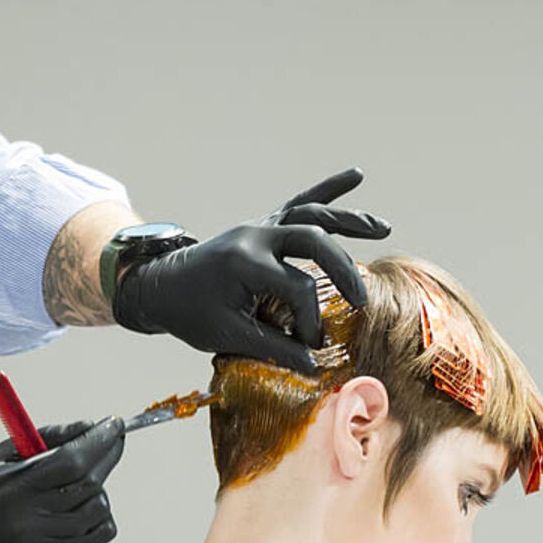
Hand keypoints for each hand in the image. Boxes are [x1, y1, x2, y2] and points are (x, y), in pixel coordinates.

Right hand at [0, 418, 124, 542]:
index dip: (99, 441)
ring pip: (97, 510)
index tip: (113, 425)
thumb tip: (88, 427)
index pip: (72, 461)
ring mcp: (42, 541)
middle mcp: (31, 516)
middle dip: (108, 456)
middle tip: (114, 440)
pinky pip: (95, 538)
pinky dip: (102, 518)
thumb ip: (46, 439)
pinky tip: (89, 507)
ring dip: (102, 489)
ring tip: (89, 480)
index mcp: (16, 487)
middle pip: (90, 484)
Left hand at [112, 167, 389, 372]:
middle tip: (360, 300)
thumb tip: (314, 367)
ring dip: (349, 221)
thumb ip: (274, 349)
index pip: (298, 288)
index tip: (309, 345)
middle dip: (342, 270)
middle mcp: (255, 237)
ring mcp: (260, 226)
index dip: (309, 321)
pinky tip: (356, 175)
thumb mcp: (228, 335)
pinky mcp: (263, 225)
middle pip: (313, 240)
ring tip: (383, 227)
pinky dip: (328, 191)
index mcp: (245, 263)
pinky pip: (300, 203)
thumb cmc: (190, 312)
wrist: (160, 285)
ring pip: (311, 214)